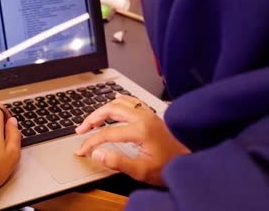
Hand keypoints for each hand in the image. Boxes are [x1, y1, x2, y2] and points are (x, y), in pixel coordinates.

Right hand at [75, 94, 189, 185]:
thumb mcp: (140, 171)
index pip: (106, 133)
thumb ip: (117, 162)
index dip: (90, 142)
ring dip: (103, 110)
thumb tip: (97, 154)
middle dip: (92, 119)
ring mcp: (148, 114)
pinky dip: (120, 101)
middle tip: (81, 129)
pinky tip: (115, 100)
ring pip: (119, 103)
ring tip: (92, 120)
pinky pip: (132, 101)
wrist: (189, 164)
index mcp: (140, 131)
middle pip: (110, 110)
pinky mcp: (152, 115)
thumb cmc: (168, 168)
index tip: (82, 150)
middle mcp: (144, 118)